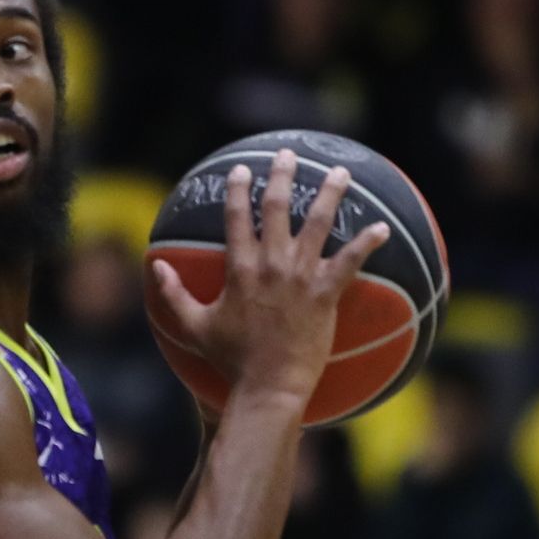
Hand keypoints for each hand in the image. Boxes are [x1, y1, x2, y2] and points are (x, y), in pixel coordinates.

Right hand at [149, 149, 391, 403]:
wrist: (268, 384)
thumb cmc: (231, 358)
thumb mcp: (194, 326)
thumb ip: (174, 294)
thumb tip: (156, 266)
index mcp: (240, 269)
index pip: (237, 218)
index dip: (238, 190)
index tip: (243, 169)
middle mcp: (271, 264)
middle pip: (278, 209)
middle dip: (283, 177)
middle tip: (289, 155)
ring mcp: (301, 276)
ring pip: (319, 224)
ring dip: (331, 195)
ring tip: (341, 174)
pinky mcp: (326, 293)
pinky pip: (351, 261)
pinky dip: (367, 243)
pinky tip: (382, 228)